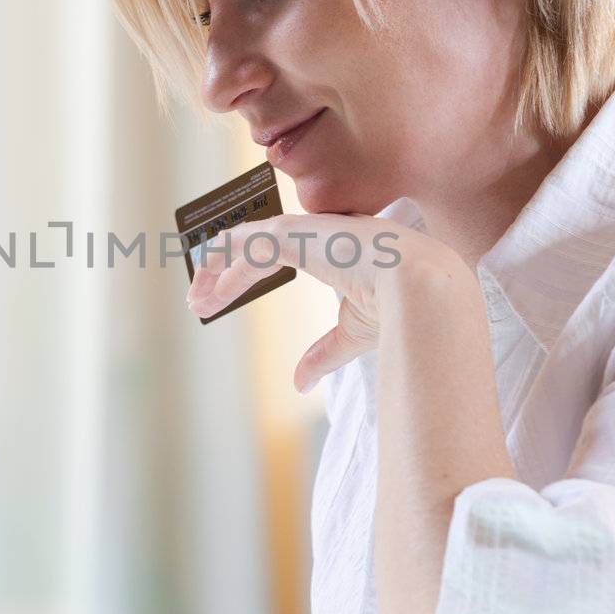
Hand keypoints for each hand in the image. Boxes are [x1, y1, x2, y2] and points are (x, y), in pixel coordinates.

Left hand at [187, 211, 441, 393]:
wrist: (418, 288)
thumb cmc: (395, 308)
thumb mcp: (350, 335)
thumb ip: (323, 353)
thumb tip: (299, 383)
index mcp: (329, 250)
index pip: (275, 254)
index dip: (244, 275)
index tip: (219, 297)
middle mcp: (313, 235)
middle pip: (254, 247)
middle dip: (223, 274)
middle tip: (200, 301)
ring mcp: (301, 230)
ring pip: (243, 243)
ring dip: (215, 272)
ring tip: (196, 300)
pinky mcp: (289, 233)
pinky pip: (242, 243)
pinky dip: (220, 261)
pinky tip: (204, 281)